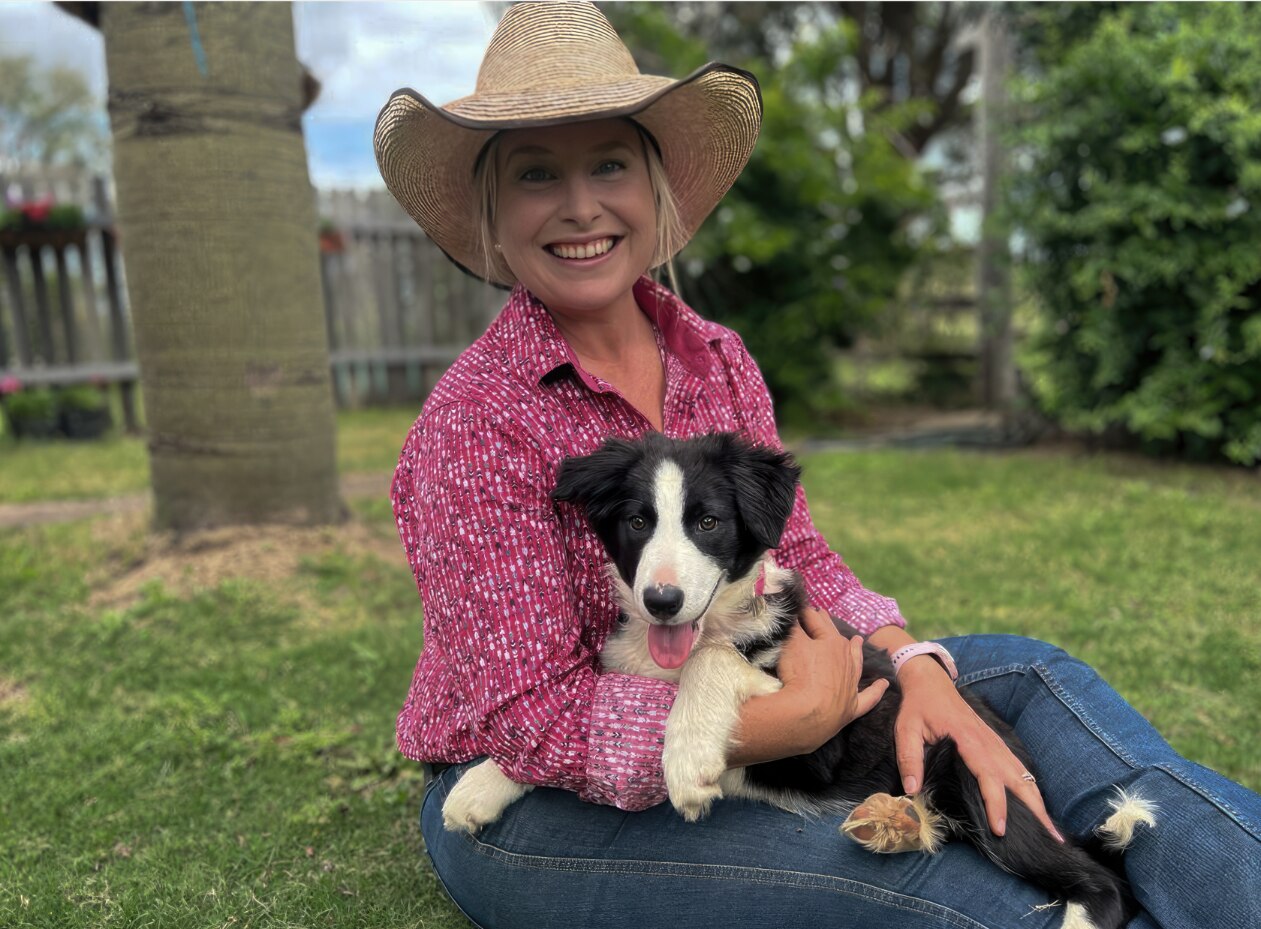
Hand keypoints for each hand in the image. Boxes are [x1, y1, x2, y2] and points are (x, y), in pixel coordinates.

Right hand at [776, 606, 888, 752]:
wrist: (809, 714)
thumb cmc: (799, 674)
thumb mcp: (791, 643)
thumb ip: (793, 626)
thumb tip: (792, 610)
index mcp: (832, 642)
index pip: (816, 622)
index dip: (807, 613)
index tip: (801, 607)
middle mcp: (846, 660)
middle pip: (836, 638)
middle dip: (827, 626)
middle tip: (821, 614)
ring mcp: (851, 684)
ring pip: (856, 662)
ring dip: (856, 650)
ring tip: (857, 639)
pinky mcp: (852, 708)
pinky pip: (869, 697)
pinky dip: (876, 690)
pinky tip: (884, 684)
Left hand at [894, 657, 1064, 842]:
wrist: (930, 682)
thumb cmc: (918, 706)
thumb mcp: (905, 729)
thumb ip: (909, 758)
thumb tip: (913, 790)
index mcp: (968, 740)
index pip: (988, 776)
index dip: (996, 804)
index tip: (1000, 828)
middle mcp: (988, 742)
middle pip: (1018, 778)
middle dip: (1035, 809)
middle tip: (1051, 838)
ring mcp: (995, 742)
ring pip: (1023, 774)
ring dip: (1038, 800)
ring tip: (1051, 828)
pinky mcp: (995, 743)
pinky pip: (1017, 767)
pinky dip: (1030, 787)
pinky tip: (1036, 804)